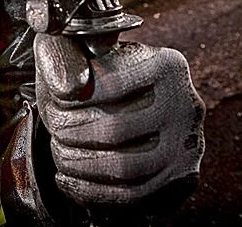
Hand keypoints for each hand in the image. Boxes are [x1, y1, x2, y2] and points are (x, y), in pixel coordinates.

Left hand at [34, 36, 204, 208]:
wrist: (127, 95)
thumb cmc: (94, 67)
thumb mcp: (76, 45)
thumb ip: (64, 55)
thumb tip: (66, 87)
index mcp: (165, 64)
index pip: (110, 84)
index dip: (71, 98)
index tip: (54, 100)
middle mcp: (186, 104)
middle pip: (117, 129)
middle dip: (72, 133)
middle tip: (54, 127)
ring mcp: (188, 144)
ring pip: (125, 168)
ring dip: (79, 164)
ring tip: (60, 151)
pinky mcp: (181, 178)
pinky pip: (133, 195)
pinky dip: (92, 191)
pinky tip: (69, 178)